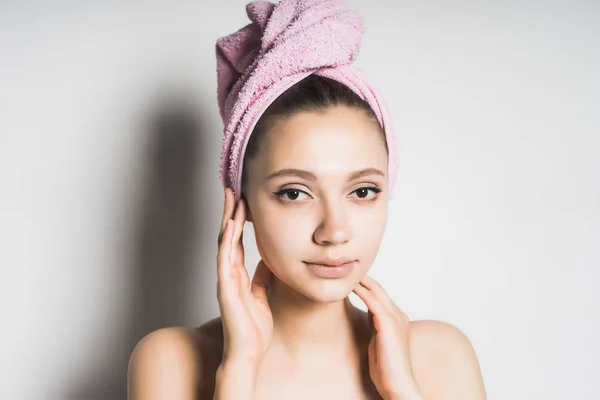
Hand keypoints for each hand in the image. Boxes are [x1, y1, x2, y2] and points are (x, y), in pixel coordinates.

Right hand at [217, 188, 273, 367]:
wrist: (248, 354)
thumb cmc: (254, 329)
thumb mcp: (262, 296)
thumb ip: (262, 278)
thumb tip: (269, 261)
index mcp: (238, 275)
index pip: (237, 240)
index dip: (239, 220)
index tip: (242, 199)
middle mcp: (229, 274)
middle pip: (228, 235)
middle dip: (230, 211)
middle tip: (232, 188)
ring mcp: (225, 280)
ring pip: (225, 243)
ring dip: (228, 219)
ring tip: (232, 197)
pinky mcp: (225, 290)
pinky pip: (225, 261)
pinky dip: (227, 242)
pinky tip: (230, 226)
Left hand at [353, 276, 424, 399]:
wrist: (398, 386)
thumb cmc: (387, 370)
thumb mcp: (377, 342)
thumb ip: (374, 327)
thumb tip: (365, 316)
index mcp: (397, 319)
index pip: (380, 294)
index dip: (365, 285)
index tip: (348, 278)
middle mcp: (398, 315)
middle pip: (378, 288)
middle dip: (361, 278)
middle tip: (343, 270)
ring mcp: (395, 318)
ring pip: (375, 291)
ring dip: (359, 281)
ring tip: (343, 273)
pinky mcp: (389, 324)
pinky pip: (372, 301)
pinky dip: (360, 291)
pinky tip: (348, 287)